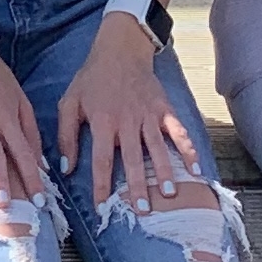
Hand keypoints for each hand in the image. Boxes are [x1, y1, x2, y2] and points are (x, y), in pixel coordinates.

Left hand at [55, 15, 207, 213]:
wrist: (119, 50)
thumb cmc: (91, 79)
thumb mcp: (69, 103)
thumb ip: (66, 135)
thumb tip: (65, 168)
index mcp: (102, 122)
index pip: (102, 161)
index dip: (102, 186)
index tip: (102, 208)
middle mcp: (127, 121)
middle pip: (134, 159)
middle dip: (138, 186)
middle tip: (143, 211)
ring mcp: (148, 115)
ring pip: (158, 147)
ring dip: (164, 171)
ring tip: (169, 194)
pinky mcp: (164, 109)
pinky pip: (178, 131)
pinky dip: (188, 149)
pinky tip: (195, 169)